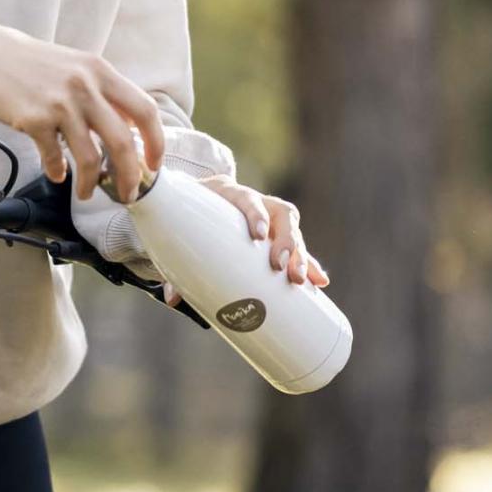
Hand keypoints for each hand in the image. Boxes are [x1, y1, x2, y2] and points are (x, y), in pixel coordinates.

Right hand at [0, 13, 165, 200]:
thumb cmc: (26, 63)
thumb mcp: (72, 66)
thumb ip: (99, 92)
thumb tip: (124, 130)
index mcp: (100, 71)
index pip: (144, 110)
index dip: (156, 142)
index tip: (154, 165)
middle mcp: (85, 85)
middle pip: (123, 142)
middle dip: (130, 176)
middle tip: (128, 194)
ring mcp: (59, 103)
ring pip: (90, 157)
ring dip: (92, 183)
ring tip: (87, 194)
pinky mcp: (33, 118)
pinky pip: (54, 157)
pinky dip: (57, 171)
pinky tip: (55, 173)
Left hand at [161, 175, 330, 307]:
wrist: (197, 200)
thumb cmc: (187, 216)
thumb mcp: (180, 231)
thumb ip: (174, 262)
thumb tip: (172, 298)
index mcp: (228, 193)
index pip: (246, 199)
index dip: (255, 214)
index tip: (259, 234)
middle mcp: (256, 202)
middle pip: (279, 213)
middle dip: (285, 241)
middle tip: (280, 267)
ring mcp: (270, 216)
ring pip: (293, 229)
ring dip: (301, 254)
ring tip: (303, 279)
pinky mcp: (278, 233)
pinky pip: (297, 246)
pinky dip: (309, 263)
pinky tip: (319, 282)